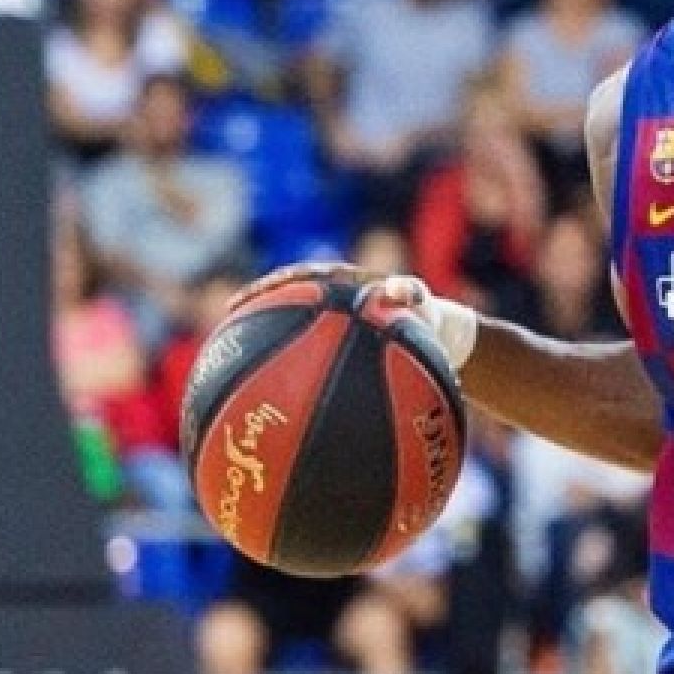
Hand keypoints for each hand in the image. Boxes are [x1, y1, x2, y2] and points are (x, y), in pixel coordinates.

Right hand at [230, 264, 479, 367]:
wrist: (443, 339)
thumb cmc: (432, 319)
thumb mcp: (425, 304)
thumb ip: (412, 292)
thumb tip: (398, 288)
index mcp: (345, 286)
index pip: (300, 278)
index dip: (272, 286)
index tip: (247, 296)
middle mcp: (332, 303)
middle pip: (286, 301)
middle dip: (259, 307)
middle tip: (230, 316)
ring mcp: (334, 325)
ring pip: (294, 327)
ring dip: (268, 336)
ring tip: (237, 354)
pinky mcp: (341, 347)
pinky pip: (311, 354)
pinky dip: (293, 368)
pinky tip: (275, 394)